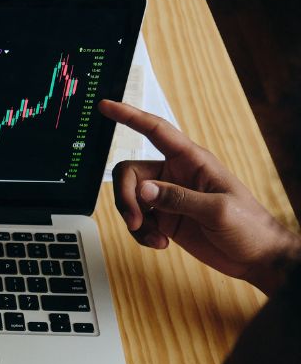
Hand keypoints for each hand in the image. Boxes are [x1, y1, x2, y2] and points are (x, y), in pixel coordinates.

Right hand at [100, 99, 300, 293]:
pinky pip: (137, 220)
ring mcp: (167, 197)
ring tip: (153, 237)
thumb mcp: (217, 210)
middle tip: (135, 220)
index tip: (106, 106)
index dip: (130, 116)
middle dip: (126, 197)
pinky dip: (141, 233)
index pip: (156, 130)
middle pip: (130, 172)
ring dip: (134, 220)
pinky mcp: (164, 218)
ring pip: (130, 198)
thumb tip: (142, 190)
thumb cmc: (249, 226)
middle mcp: (175, 174)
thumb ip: (177, 198)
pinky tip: (160, 242)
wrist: (256, 257)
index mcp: (192, 161)